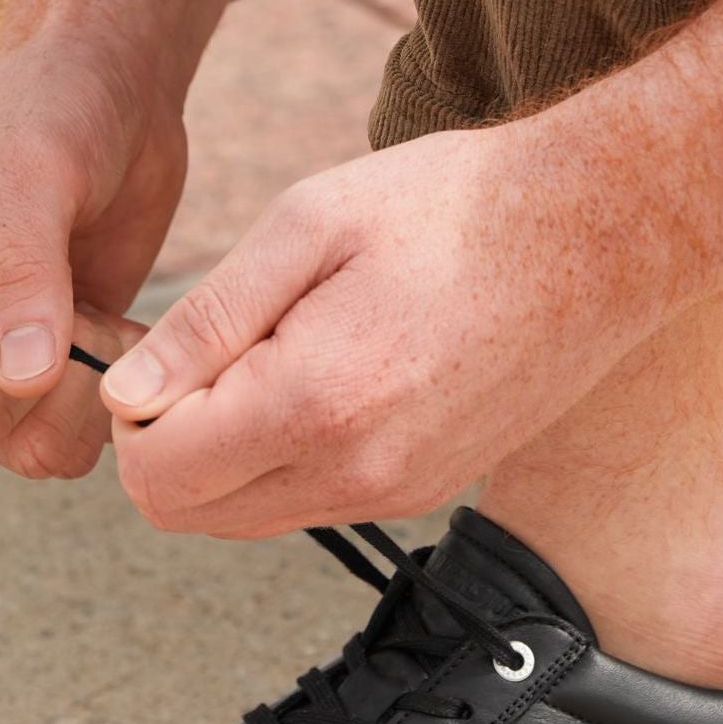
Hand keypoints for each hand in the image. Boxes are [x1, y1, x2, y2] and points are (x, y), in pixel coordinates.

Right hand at [0, 0, 262, 477]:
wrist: (106, 84)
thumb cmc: (56, 108)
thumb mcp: (35, 178)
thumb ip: (24, 277)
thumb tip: (21, 379)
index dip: (48, 384)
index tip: (87, 308)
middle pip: (13, 442)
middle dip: (79, 392)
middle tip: (109, 311)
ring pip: (52, 447)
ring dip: (103, 392)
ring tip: (118, 315)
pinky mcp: (52, 361)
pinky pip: (88, 423)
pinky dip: (123, 388)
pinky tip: (133, 326)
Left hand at [98, 0, 722, 533]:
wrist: (596, 236)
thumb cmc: (452, 209)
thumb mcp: (309, 224)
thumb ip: (207, 320)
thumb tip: (126, 397)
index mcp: (314, 403)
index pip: (157, 478)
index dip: (137, 415)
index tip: (174, 348)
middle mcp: (355, 474)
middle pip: (192, 513)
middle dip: (175, 441)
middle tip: (223, 346)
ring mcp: (397, 495)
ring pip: (250, 515)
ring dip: (235, 448)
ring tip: (289, 347)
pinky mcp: (426, 492)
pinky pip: (315, 500)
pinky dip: (293, 453)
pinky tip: (338, 368)